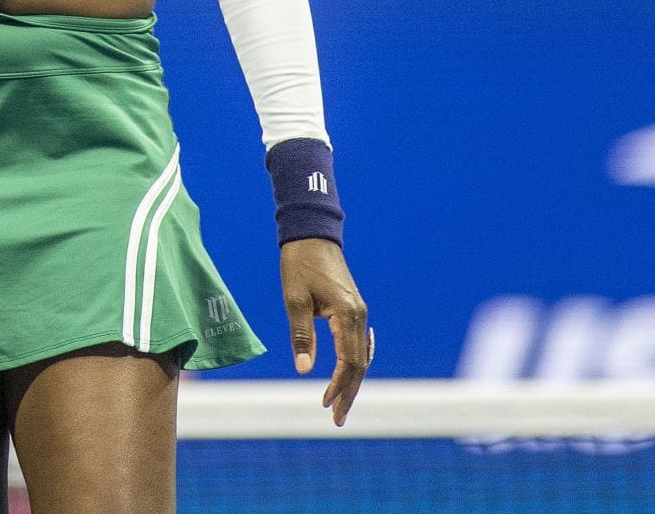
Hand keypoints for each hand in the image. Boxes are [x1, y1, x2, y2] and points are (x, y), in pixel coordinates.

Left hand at [280, 237, 371, 426]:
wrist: (311, 235)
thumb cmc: (298, 265)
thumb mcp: (294, 300)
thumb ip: (302, 335)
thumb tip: (304, 370)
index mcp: (346, 315)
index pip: (348, 362)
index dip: (339, 386)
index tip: (325, 404)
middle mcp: (359, 316)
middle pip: (359, 364)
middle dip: (348, 393)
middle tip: (336, 418)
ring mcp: (359, 312)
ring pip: (360, 355)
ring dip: (351, 380)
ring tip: (339, 402)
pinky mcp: (354, 308)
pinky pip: (359, 343)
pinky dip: (355, 362)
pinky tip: (349, 372)